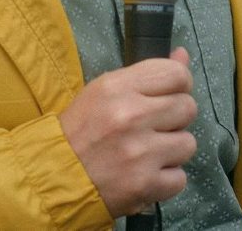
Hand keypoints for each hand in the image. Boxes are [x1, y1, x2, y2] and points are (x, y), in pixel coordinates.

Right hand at [59, 47, 197, 216]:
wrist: (53, 177)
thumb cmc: (80, 131)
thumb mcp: (105, 91)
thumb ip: (147, 74)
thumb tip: (182, 56)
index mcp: (119, 88)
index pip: (176, 75)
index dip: (180, 85)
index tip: (171, 95)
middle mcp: (132, 116)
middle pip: (187, 108)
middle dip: (175, 119)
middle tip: (153, 127)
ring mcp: (140, 152)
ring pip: (188, 143)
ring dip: (172, 150)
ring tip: (148, 153)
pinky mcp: (145, 185)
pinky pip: (180, 178)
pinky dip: (166, 179)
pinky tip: (146, 174)